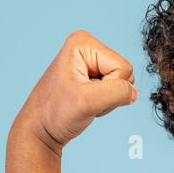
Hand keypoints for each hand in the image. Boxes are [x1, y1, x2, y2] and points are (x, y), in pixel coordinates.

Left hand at [12, 30, 136, 152]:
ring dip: (108, 100)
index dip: (109, 87)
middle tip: (85, 100)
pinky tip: (86, 104)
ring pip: (122, 83)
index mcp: (84, 42)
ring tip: (84, 102)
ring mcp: (90, 61)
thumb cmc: (55, 113)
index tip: (84, 94)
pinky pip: (116, 90)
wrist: (40, 130)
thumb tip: (133, 93)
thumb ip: (117, 92)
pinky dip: (105, 103)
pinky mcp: (92, 75)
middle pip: (125, 73)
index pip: (123, 67)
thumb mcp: (87, 102)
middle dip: (109, 93)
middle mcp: (87, 47)